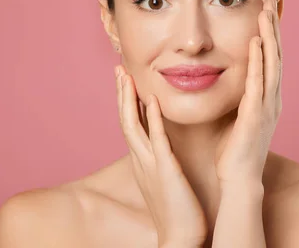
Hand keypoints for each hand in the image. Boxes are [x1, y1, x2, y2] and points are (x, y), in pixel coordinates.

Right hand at [115, 65, 207, 246]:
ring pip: (133, 125)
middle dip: (121, 93)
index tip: (125, 79)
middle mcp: (141, 159)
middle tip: (118, 68)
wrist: (180, 238)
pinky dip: (152, 119)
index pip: (130, 124)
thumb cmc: (177, 210)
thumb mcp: (164, 179)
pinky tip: (152, 100)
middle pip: (125, 119)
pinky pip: (157, 140)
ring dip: (129, 100)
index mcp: (143, 160)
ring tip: (126, 76)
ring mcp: (150, 164)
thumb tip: (162, 147)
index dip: (126, 101)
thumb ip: (161, 160)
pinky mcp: (165, 170)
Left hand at [214, 0, 282, 187]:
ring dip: (270, 37)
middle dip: (274, 27)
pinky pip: (257, 84)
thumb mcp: (236, 116)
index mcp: (266, 98)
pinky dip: (259, 62)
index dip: (271, 34)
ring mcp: (266, 107)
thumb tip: (226, 78)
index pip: (271, 59)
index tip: (269, 10)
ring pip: (271, 64)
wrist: (237, 180)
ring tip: (266, 12)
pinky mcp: (255, 116)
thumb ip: (236, 96)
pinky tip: (256, 43)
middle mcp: (272, 99)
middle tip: (272, 0)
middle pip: (276, 55)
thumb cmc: (234, 151)